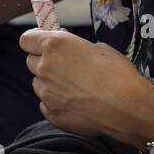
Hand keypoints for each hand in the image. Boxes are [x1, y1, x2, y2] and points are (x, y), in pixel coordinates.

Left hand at [20, 28, 153, 142]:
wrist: (127, 107)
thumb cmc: (117, 72)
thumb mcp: (99, 48)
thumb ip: (75, 48)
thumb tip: (67, 50)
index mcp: (55, 46)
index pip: (26, 39)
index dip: (36, 41)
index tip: (46, 44)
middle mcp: (44, 67)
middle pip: (31, 62)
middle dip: (44, 62)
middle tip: (66, 67)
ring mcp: (45, 93)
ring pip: (39, 84)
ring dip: (50, 83)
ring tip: (75, 88)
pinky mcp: (51, 114)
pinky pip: (47, 104)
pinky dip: (57, 102)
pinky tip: (77, 103)